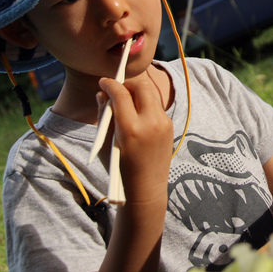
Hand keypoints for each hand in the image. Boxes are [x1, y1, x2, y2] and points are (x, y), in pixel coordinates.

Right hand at [99, 70, 173, 199]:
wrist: (146, 189)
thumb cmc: (120, 169)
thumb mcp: (106, 143)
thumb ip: (104, 115)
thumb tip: (102, 93)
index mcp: (131, 129)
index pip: (121, 94)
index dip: (110, 84)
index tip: (103, 82)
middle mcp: (150, 123)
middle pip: (142, 86)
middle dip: (128, 83)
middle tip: (117, 89)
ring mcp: (163, 124)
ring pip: (151, 95)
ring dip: (138, 93)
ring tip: (125, 101)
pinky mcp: (170, 127)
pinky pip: (156, 107)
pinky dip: (145, 105)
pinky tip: (137, 115)